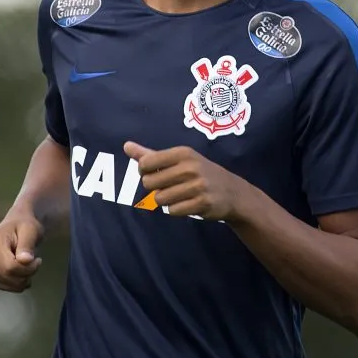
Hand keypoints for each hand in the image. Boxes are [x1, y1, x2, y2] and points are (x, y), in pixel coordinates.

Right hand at [0, 212, 43, 292]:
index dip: (28, 269)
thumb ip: (27, 244)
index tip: (38, 260)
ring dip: (23, 279)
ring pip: (8, 285)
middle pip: (9, 277)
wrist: (17, 227)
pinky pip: (5, 288)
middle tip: (34, 262)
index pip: (10, 267)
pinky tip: (20, 271)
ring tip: (26, 264)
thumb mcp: (31, 230)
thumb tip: (25, 260)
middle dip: (27, 274)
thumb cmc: (25, 226)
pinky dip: (17, 283)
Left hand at [124, 142, 248, 221]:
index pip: (146, 163)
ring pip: (160, 199)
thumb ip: (150, 154)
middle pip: (149, 183)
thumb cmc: (200, 172)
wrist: (232, 191)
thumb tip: (126, 146)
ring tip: (179, 195)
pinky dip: (176, 210)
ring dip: (166, 200)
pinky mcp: (202, 203)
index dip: (144, 172)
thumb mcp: (179, 159)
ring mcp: (197, 186)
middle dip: (155, 188)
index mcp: (183, 153)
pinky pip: (172, 211)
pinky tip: (187, 203)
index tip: (154, 173)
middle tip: (169, 186)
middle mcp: (190, 167)